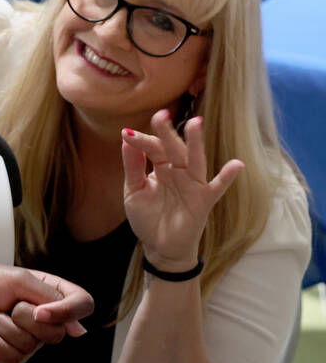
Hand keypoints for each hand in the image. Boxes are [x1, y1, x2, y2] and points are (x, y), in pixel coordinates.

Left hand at [0, 263, 91, 362]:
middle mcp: (38, 314)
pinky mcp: (7, 352)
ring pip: (35, 346)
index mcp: (45, 291)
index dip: (68, 312)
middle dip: (27, 318)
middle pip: (57, 332)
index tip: (42, 309)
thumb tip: (76, 326)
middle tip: (8, 305)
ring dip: (8, 329)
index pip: (81, 305)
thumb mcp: (20, 279)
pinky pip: (16, 358)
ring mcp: (23, 334)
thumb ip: (53, 298)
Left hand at [121, 111, 242, 270]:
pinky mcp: (203, 201)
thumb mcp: (134, 191)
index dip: (142, 141)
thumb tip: (126, 139)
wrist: (159, 247)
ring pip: (195, 160)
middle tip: (160, 115)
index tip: (127, 133)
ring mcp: (192, 185)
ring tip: (196, 124)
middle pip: (174, 149)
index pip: (154, 148)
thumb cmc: (148, 217)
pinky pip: (217, 187)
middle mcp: (179, 172)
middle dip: (167, 133)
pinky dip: (226, 177)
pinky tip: (236, 165)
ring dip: (196, 143)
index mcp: (161, 167)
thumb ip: (133, 167)